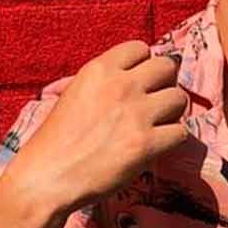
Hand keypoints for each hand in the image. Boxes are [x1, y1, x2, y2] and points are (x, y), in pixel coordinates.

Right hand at [12, 40, 192, 214]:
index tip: (138, 82)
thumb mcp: (72, 95)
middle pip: (167, 67)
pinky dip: (171, 141)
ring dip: (171, 113)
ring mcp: (136, 114)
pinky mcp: (146, 144)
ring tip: (156, 126)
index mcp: (98, 70)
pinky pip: (181, 132)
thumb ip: (102, 82)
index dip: (143, 65)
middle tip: (153, 103)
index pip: (140, 48)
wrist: (46, 179)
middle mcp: (121, 86)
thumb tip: (130, 77)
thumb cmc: (53, 142)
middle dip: (163, 84)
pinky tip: (156, 147)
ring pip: (179, 99)